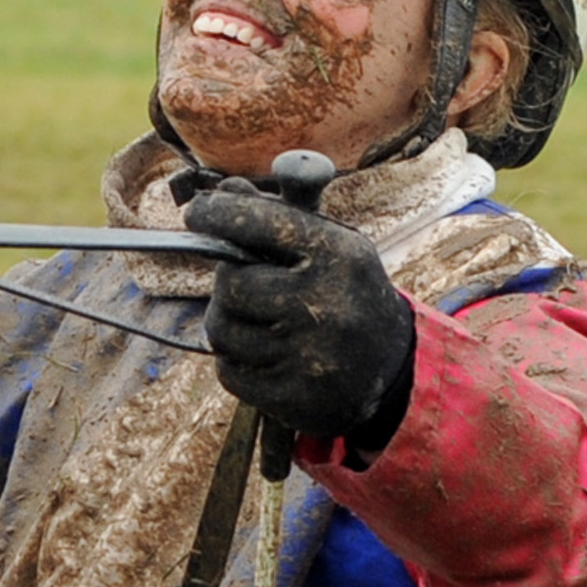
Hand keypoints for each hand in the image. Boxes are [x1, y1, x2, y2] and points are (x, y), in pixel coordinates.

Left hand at [184, 179, 415, 441]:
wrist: (390, 370)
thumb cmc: (347, 294)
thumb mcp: (331, 245)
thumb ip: (279, 215)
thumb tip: (223, 190)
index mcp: (338, 256)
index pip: (257, 223)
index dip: (217, 214)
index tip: (197, 212)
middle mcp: (324, 304)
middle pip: (231, 283)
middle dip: (229, 281)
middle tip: (248, 283)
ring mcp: (307, 356)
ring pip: (221, 330)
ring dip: (229, 322)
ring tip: (259, 320)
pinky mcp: (291, 397)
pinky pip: (228, 371)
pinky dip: (236, 361)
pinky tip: (265, 353)